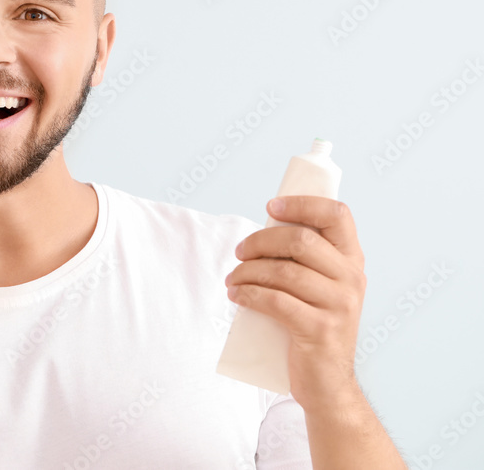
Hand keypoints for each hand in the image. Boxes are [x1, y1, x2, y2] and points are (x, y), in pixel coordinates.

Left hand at [224, 196, 366, 412]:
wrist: (327, 381)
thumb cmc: (313, 325)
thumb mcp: (320, 287)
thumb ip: (305, 259)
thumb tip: (266, 227)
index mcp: (352, 261)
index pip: (337, 214)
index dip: (302, 204)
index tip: (271, 207)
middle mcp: (352, 279)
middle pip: (300, 240)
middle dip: (260, 242)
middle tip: (240, 253)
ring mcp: (340, 305)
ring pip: (284, 271)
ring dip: (248, 271)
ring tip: (233, 279)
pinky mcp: (320, 330)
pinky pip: (276, 301)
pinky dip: (249, 294)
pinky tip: (236, 295)